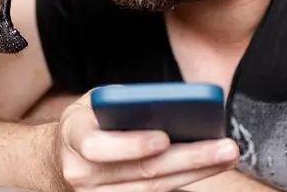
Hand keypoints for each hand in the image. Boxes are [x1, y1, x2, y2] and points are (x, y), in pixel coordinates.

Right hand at [53, 90, 240, 191]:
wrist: (61, 159)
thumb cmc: (88, 123)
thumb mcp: (94, 103)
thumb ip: (122, 103)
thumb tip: (167, 106)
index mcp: (73, 137)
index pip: (99, 147)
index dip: (132, 145)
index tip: (165, 138)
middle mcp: (81, 173)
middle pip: (141, 172)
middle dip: (189, 158)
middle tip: (225, 147)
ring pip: (153, 189)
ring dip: (195, 172)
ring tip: (226, 156)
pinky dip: (182, 182)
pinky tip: (207, 168)